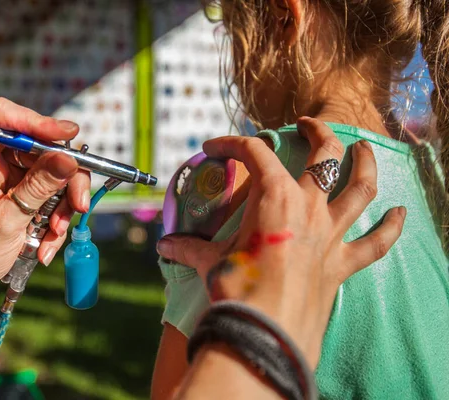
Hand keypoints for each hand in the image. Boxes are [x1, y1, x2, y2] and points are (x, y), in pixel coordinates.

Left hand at [0, 98, 90, 303]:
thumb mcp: (6, 221)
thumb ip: (38, 188)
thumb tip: (67, 159)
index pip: (3, 118)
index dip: (35, 121)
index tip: (66, 135)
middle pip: (43, 148)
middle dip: (66, 179)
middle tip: (79, 205)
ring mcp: (15, 178)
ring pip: (57, 173)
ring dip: (64, 206)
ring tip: (55, 234)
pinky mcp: (29, 194)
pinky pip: (57, 196)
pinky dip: (59, 219)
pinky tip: (46, 244)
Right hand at [156, 117, 405, 364]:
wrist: (265, 330)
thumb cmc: (237, 289)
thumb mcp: (209, 262)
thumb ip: (188, 248)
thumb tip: (166, 246)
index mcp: (274, 198)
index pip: (254, 153)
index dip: (232, 143)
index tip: (214, 147)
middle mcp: (309, 208)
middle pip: (324, 155)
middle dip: (318, 132)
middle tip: (308, 124)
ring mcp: (331, 234)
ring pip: (360, 189)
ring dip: (366, 165)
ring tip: (365, 150)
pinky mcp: (342, 264)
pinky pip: (375, 243)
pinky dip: (390, 228)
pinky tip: (401, 214)